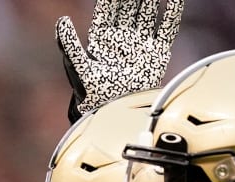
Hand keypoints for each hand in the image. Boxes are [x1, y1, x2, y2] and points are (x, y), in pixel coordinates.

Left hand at [56, 0, 185, 121]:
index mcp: (103, 43)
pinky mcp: (158, 55)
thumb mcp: (79, 70)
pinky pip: (167, 30)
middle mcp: (122, 42)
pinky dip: (172, 14)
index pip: (107, 12)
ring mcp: (140, 47)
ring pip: (147, 15)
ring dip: (149, 0)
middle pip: (127, 10)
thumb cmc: (96, 98)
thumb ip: (70, 46)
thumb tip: (61, 20)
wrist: (121, 117)